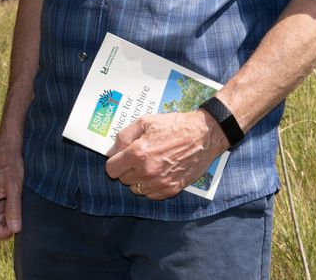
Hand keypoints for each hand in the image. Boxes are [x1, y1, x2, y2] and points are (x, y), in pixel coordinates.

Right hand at [0, 141, 23, 240]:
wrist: (7, 146)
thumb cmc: (10, 163)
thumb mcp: (14, 186)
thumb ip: (13, 209)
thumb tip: (14, 230)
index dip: (2, 234)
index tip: (16, 226)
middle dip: (4, 229)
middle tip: (18, 218)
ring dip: (6, 221)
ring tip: (18, 207)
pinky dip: (7, 213)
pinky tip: (16, 203)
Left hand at [104, 111, 226, 199]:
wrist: (204, 135)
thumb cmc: (174, 126)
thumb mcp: (145, 122)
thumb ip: (123, 137)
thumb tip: (111, 152)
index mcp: (138, 153)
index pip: (111, 169)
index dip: (114, 162)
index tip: (121, 157)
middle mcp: (147, 171)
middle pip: (123, 179)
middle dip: (126, 169)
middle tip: (138, 157)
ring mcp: (160, 182)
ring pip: (136, 189)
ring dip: (138, 179)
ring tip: (149, 165)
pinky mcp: (172, 190)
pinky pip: (151, 195)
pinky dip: (151, 186)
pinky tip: (158, 173)